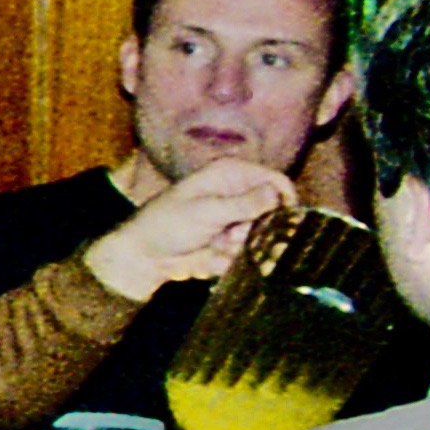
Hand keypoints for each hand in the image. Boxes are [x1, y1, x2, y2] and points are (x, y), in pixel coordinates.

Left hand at [84, 156, 290, 301]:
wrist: (144, 255)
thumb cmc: (167, 224)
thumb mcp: (205, 212)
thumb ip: (242, 204)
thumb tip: (276, 193)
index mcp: (230, 173)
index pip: (276, 180)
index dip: (285, 200)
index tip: (281, 221)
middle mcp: (238, 192)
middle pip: (276, 212)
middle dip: (258, 229)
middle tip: (232, 235)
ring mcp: (237, 218)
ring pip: (264, 235)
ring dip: (243, 245)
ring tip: (215, 243)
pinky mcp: (233, 241)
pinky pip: (250, 252)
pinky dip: (233, 257)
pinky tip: (211, 254)